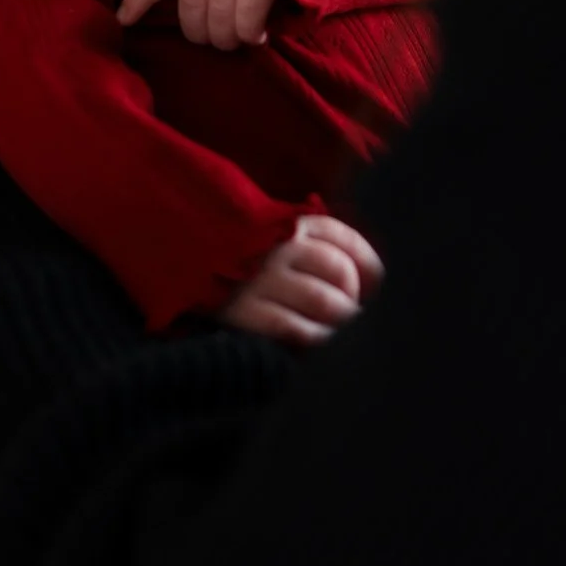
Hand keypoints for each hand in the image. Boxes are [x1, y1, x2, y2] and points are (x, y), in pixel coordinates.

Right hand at [221, 216, 384, 347]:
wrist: (194, 268)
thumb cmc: (256, 264)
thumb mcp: (289, 242)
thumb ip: (327, 250)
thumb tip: (369, 284)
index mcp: (296, 224)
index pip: (347, 241)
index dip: (368, 267)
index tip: (371, 287)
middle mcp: (280, 245)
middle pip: (341, 271)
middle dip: (351, 299)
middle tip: (349, 317)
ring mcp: (261, 277)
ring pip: (323, 301)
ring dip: (337, 323)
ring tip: (336, 333)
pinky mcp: (244, 310)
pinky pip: (292, 327)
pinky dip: (311, 337)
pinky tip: (314, 341)